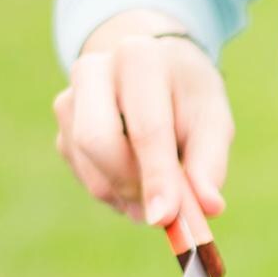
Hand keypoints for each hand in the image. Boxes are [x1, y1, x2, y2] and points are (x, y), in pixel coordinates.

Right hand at [52, 12, 233, 227]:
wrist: (157, 70)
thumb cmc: (190, 99)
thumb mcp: (214, 122)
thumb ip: (210, 164)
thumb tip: (209, 207)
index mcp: (140, 59)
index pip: (146, 127)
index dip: (157, 177)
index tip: (166, 217)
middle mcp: (94, 70)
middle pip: (97, 141)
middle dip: (131, 184)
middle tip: (164, 212)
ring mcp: (70, 96)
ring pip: (86, 162)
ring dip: (124, 193)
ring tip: (160, 196)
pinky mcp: (63, 124)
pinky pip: (82, 172)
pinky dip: (114, 191)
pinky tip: (139, 180)